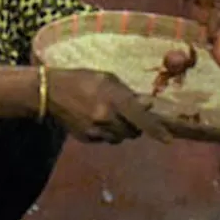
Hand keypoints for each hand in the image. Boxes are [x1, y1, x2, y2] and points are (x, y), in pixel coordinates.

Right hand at [46, 69, 172, 143]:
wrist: (51, 92)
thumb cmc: (83, 79)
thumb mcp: (108, 79)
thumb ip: (128, 93)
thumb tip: (147, 104)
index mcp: (115, 99)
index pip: (142, 119)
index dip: (156, 130)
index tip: (168, 140)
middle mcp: (107, 118)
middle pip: (133, 132)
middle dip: (135, 126)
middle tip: (129, 115)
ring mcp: (96, 130)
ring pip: (120, 138)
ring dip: (121, 131)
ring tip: (111, 117)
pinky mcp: (87, 138)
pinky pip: (105, 140)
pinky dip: (107, 133)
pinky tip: (97, 120)